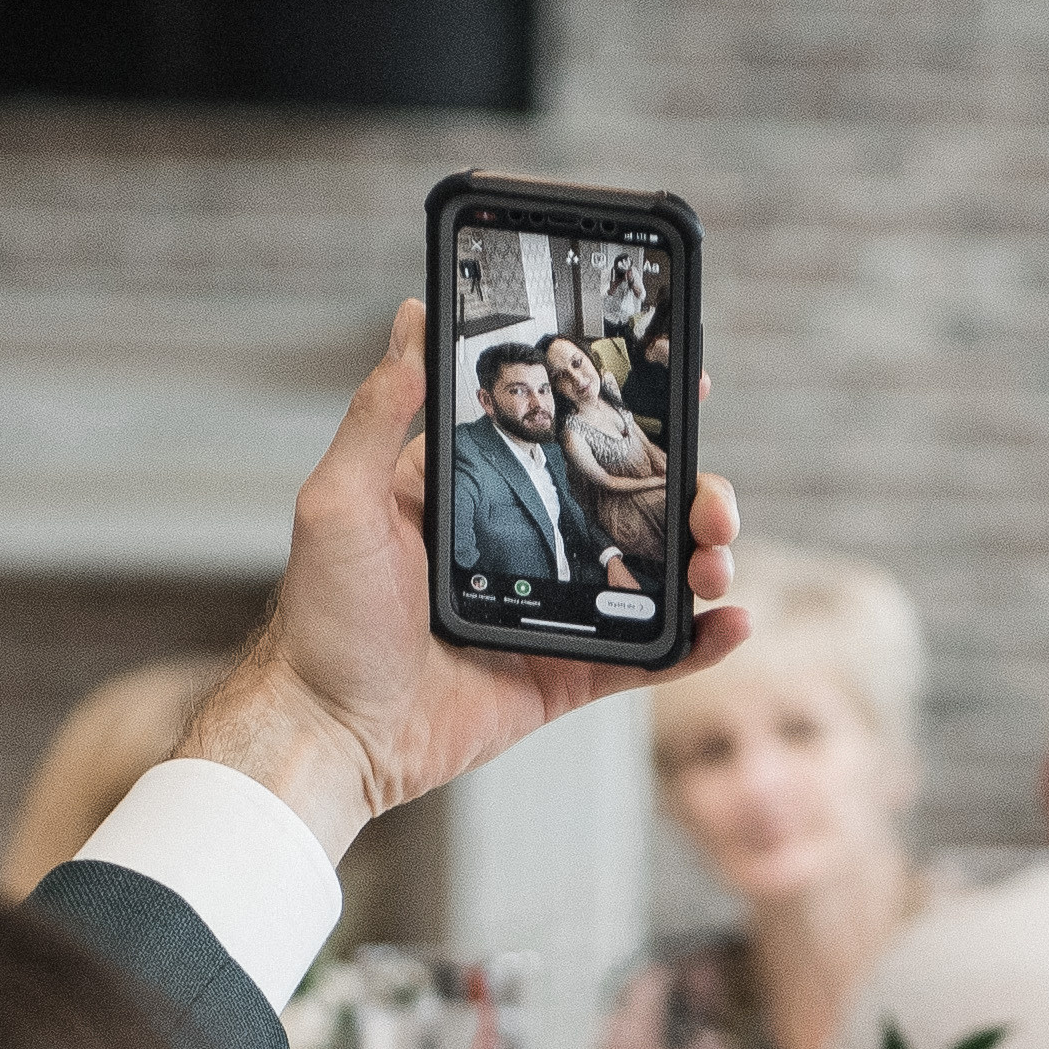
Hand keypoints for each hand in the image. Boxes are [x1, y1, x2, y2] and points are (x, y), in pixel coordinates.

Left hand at [177, 298, 746, 861]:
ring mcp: (550, 612)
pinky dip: (695, 642)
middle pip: (630, 500)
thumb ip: (381, 409)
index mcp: (478, 494)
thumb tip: (413, 317)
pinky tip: (728, 623)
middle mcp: (522, 544)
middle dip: (687, 489)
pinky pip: (645, 656)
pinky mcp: (562, 677)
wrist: (326, 731)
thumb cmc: (320, 619)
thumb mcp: (338, 498)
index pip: (568, 434)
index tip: (680, 376)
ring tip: (715, 559)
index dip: (627, 408)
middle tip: (710, 497)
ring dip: (701, 558)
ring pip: (651, 573)